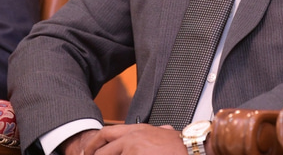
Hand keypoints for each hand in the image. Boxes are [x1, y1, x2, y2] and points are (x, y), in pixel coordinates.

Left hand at [71, 124, 186, 154]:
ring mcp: (133, 149)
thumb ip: (156, 131)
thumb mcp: (164, 132)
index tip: (89, 151)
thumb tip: (163, 129)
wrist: (193, 148)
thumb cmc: (181, 145)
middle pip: (104, 147)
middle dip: (94, 154)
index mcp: (136, 129)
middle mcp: (132, 137)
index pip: (107, 133)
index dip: (95, 143)